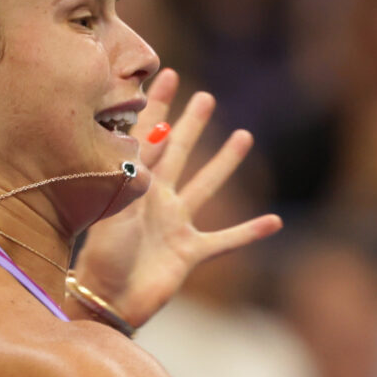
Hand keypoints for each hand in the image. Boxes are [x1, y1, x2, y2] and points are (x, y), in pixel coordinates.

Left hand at [71, 71, 283, 326]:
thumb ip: (138, 177)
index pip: (148, 136)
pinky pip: (226, 239)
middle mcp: (158, 200)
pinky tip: (274, 222)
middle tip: (205, 98)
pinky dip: (250, 233)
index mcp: (135, 186)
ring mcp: (176, 226)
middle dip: (192, 125)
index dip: (157, 105)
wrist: (108, 301)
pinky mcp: (190, 253)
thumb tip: (154, 139)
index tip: (167, 75)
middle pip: (179, 153)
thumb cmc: (102, 258)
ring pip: (206, 187)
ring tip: (244, 137)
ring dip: (225, 163)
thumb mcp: (117, 211)